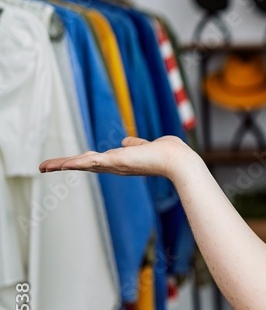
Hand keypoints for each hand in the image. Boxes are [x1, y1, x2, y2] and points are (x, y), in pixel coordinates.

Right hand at [38, 136, 195, 179]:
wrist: (176, 159)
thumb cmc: (165, 153)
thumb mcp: (145, 146)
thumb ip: (134, 145)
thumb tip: (126, 142)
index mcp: (119, 161)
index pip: (93, 160)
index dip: (78, 161)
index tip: (62, 163)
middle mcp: (113, 166)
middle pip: (82, 164)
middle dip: (63, 165)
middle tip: (44, 167)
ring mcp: (113, 165)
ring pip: (82, 164)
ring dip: (63, 164)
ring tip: (44, 166)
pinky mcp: (115, 161)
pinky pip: (91, 161)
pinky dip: (77, 162)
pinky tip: (63, 164)